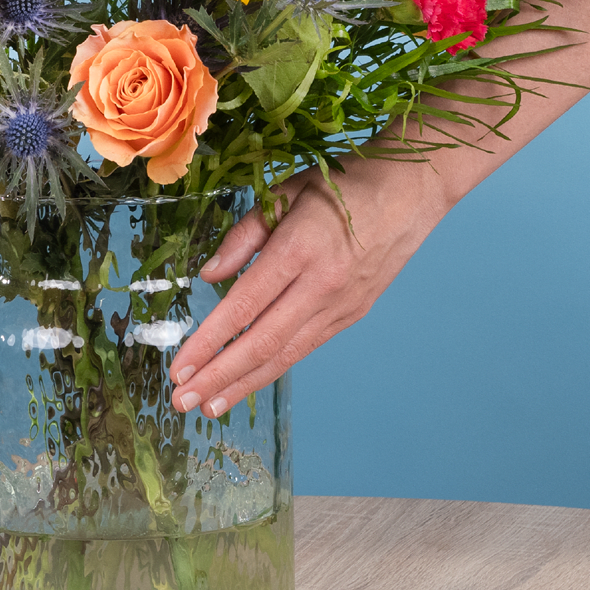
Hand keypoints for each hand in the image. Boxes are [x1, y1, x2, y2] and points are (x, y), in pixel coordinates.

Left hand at [165, 0, 589, 414]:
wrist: (410, 190)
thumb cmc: (341, 184)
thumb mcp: (284, 192)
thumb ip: (243, 235)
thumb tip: (208, 276)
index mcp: (300, 249)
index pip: (245, 306)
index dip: (209, 341)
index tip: (179, 366)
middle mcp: (321, 286)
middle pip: (262, 343)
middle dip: (219, 377)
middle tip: (182, 401)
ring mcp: (341, 306)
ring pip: (285, 355)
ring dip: (243, 383)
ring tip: (209, 405)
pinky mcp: (352, 315)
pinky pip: (305, 348)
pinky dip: (273, 369)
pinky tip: (247, 381)